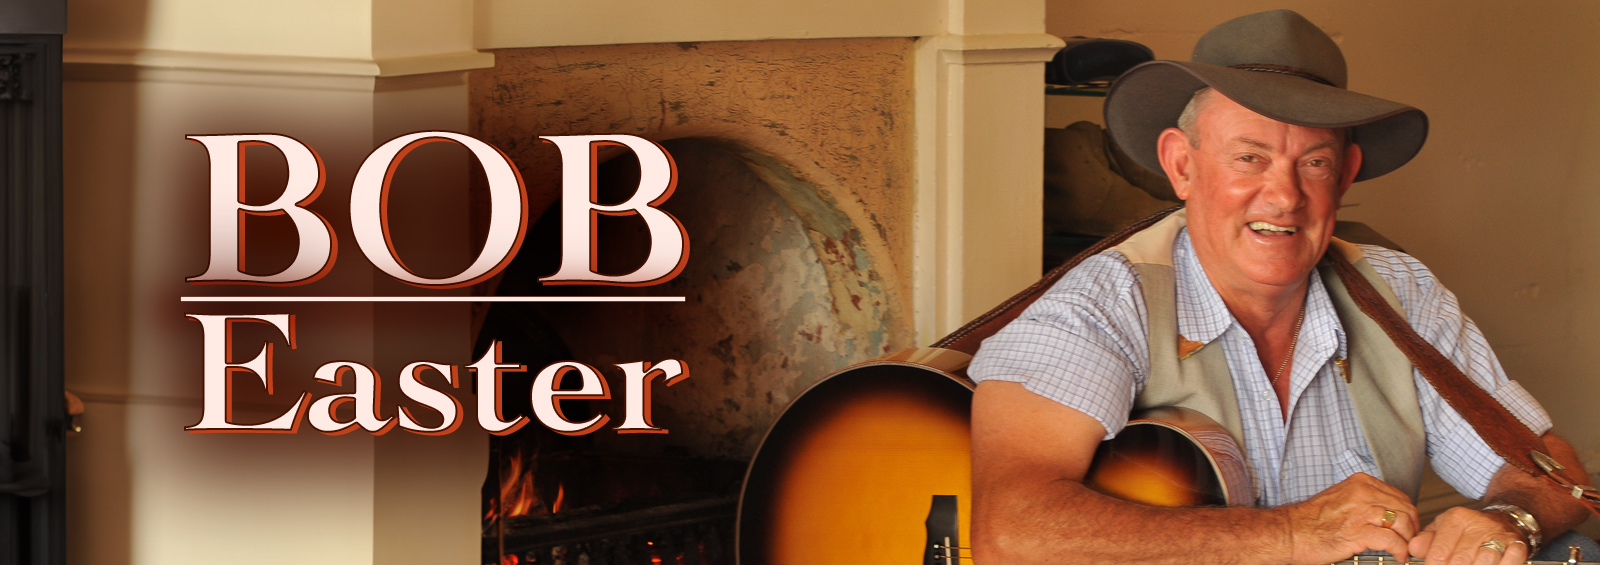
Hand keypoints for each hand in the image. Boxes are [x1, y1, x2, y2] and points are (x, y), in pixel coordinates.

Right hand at [1284, 472, 1420, 564]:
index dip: (1408, 515)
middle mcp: (1362, 493)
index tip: (1406, 529)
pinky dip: (1400, 551)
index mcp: (1360, 483)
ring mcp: (1360, 512)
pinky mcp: (1358, 532)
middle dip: (1412, 529)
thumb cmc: (1310, 521)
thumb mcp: (1339, 498)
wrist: (1288, 533)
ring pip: (1403, 523)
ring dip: (1408, 541)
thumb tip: (1387, 513)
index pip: (1400, 496)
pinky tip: (1397, 557)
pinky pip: (1392, 541)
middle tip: (1409, 542)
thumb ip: (1363, 500)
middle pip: (1406, 509)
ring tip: (1403, 550)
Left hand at [1409, 507, 1528, 564]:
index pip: (1440, 551)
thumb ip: (1427, 540)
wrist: (1505, 520)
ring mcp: (1499, 535)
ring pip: (1484, 562)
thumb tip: (1413, 549)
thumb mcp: (1444, 528)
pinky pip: (1510, 561)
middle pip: (1461, 560)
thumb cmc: (1470, 529)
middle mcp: (1478, 525)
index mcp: (1456, 519)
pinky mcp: (1517, 545)